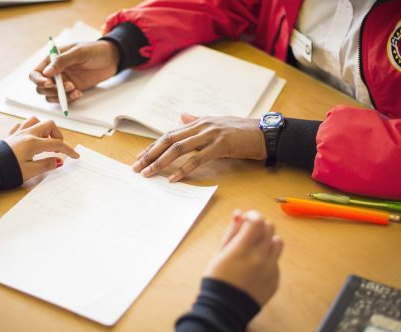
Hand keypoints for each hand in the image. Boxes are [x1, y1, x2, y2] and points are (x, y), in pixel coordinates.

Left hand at [5, 117, 79, 181]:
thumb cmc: (7, 171)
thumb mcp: (30, 171)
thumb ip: (47, 164)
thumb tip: (59, 161)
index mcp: (33, 143)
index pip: (56, 143)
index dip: (68, 150)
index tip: (75, 156)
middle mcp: (26, 134)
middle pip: (49, 125)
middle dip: (57, 135)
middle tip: (58, 148)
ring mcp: (18, 133)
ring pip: (35, 120)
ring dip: (44, 128)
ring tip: (45, 141)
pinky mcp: (10, 136)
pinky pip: (22, 125)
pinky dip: (30, 128)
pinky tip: (31, 137)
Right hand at [29, 40, 119, 103]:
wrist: (112, 58)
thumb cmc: (95, 50)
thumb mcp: (79, 52)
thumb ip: (63, 61)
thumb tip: (46, 72)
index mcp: (52, 59)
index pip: (36, 73)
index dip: (38, 80)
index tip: (49, 83)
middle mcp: (55, 72)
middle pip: (41, 87)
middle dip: (51, 90)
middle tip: (68, 86)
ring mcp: (63, 82)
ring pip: (51, 95)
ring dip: (60, 96)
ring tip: (74, 89)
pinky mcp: (72, 89)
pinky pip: (64, 99)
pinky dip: (69, 99)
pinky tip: (79, 93)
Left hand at [132, 114, 265, 181]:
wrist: (264, 133)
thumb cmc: (241, 131)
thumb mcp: (216, 123)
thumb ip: (197, 121)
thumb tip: (181, 117)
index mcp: (199, 122)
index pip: (170, 134)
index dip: (153, 146)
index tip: (140, 157)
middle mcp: (201, 126)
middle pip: (169, 140)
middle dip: (150, 154)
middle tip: (137, 167)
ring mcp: (210, 135)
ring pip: (179, 148)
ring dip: (161, 162)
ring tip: (148, 173)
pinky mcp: (220, 146)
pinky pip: (197, 159)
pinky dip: (183, 169)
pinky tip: (173, 178)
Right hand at [204, 210, 282, 306]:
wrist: (226, 307)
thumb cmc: (218, 278)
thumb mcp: (219, 253)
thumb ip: (231, 232)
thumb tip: (238, 213)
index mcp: (243, 249)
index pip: (257, 220)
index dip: (253, 215)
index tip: (248, 217)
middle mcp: (260, 257)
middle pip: (270, 228)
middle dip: (260, 226)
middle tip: (250, 232)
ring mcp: (270, 269)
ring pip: (277, 242)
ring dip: (268, 240)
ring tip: (256, 248)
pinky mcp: (275, 279)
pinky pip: (276, 261)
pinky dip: (268, 258)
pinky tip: (256, 266)